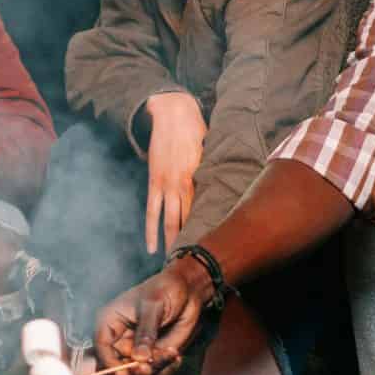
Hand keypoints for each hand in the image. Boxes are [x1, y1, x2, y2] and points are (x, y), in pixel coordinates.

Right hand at [95, 256, 213, 374]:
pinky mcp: (152, 357)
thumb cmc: (164, 289)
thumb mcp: (153, 306)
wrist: (187, 291)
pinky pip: (154, 373)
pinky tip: (175, 355)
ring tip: (171, 353)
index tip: (123, 374)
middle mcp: (119, 339)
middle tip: (146, 369)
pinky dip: (165, 369)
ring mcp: (135, 350)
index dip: (108, 363)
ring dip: (153, 371)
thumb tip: (139, 358)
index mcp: (110, 321)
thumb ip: (146, 332)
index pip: (101, 347)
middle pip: (115, 367)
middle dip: (131, 373)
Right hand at [141, 92, 206, 253]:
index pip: (203, 209)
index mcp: (198, 177)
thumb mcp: (211, 148)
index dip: (206, 228)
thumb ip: (212, 169)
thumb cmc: (196, 128)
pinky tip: (151, 246)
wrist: (172, 112)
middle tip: (193, 262)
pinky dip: (150, 230)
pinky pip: (150, 210)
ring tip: (173, 261)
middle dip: (189, 240)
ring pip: (168, 219)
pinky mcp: (153, 181)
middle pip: (186, 219)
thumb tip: (224, 182)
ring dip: (170, 241)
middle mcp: (182, 184)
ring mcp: (165, 184)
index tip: (212, 246)